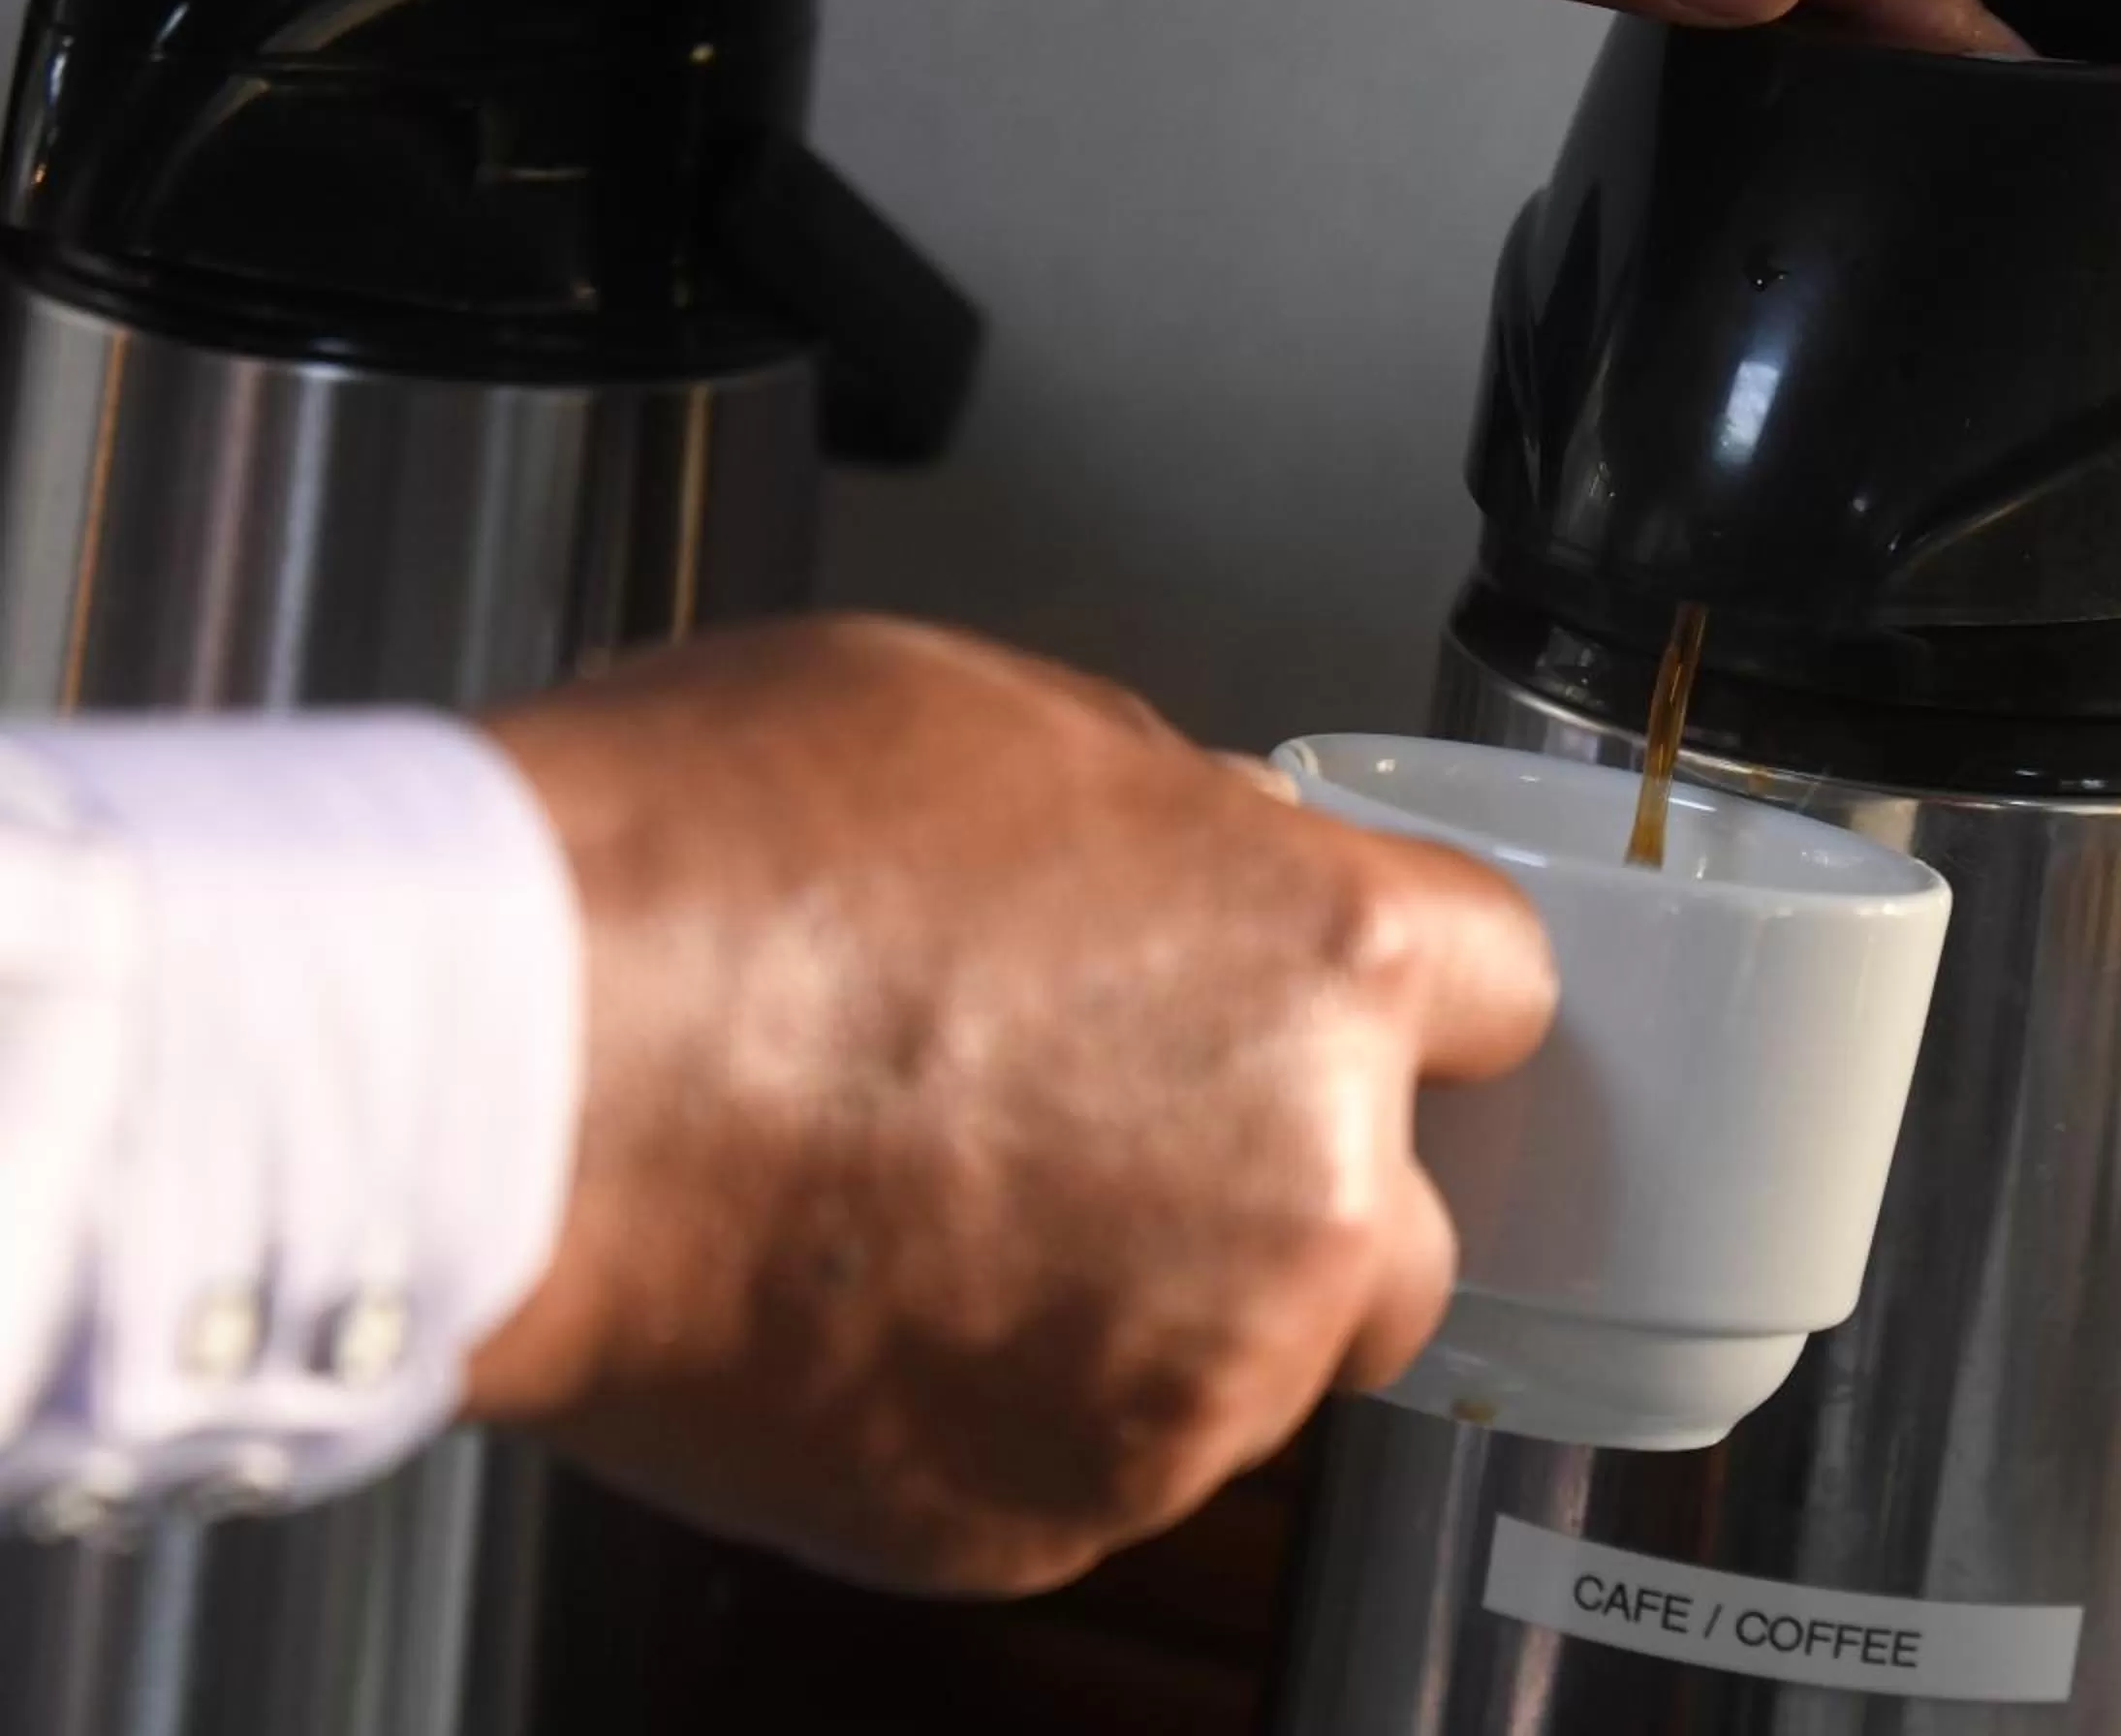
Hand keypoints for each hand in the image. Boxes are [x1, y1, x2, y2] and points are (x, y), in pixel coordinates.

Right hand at [464, 616, 1555, 1594]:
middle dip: (1311, 1180)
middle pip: (1411, 1225)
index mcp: (1325, 968)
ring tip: (955, 1200)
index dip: (1415, 989)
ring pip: (1251, 1361)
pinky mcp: (1042, 1512)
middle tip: (1136, 1125)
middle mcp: (1303, 1192)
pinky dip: (1025, 1399)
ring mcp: (1183, 1379)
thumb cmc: (714, 864)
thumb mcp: (1000, 721)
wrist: (502, 1069)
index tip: (1358, 1010)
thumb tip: (1215, 850)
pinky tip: (889, 1293)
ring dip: (1163, 1300)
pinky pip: (1096, 1458)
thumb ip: (1175, 818)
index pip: (1503, 992)